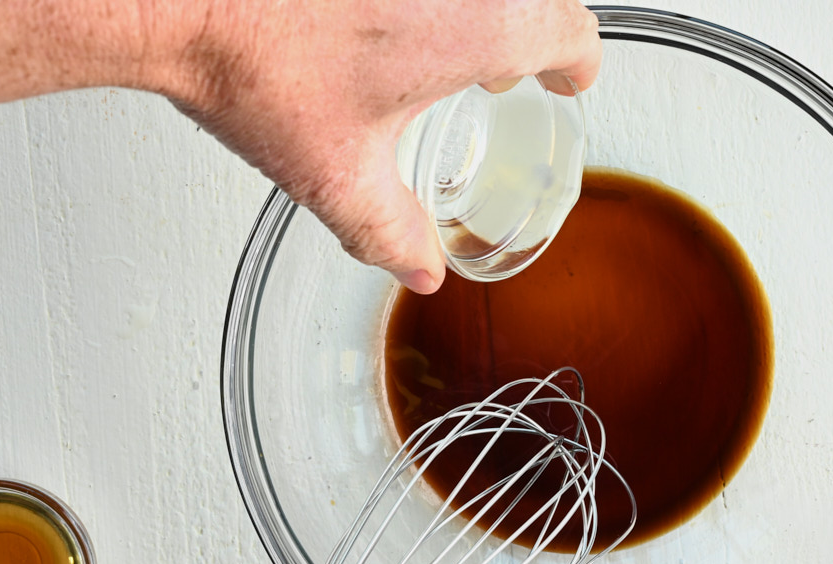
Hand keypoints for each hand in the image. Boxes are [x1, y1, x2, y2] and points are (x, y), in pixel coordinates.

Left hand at [157, 0, 601, 292]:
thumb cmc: (255, 63)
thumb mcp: (338, 177)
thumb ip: (391, 233)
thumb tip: (420, 268)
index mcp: (478, 25)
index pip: (571, 32)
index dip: (577, 63)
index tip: (569, 79)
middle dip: (530, 35)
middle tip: (507, 75)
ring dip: (478, 12)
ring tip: (445, 50)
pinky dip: (425, 3)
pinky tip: (382, 22)